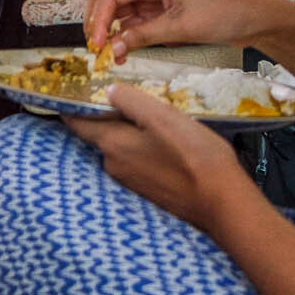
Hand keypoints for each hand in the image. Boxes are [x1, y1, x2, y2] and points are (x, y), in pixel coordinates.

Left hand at [65, 84, 261, 233]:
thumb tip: (108, 92)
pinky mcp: (148, 189)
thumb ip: (130, 100)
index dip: (72, 105)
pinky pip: (138, 160)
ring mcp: (130, 180)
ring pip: (121, 146)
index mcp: (111, 144)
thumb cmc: (193, 156)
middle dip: (108, 115)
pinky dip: (144, 147)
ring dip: (130, 131)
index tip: (72, 90)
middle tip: (126, 95)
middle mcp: (113, 164)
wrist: (223, 204)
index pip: (76, 122)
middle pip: (100, 133)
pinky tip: (165, 142)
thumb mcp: (161, 116)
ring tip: (152, 117)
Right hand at [84, 0, 268, 59]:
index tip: (96, 45)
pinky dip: (125, 36)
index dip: (98, 19)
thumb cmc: (224, 14)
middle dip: (97, 21)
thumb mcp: (182, 27)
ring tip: (109, 56)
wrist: (256, 18)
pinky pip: (133, 21)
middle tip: (95, 49)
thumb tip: (112, 49)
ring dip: (110, 31)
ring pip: (118, 10)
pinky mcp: (159, 9)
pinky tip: (122, 52)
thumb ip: (144, 36)